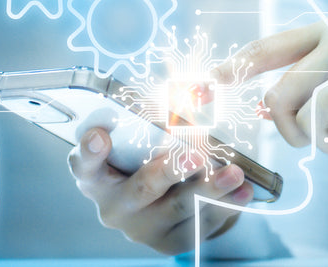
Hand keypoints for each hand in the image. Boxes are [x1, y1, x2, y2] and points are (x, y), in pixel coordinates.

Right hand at [67, 127, 253, 254]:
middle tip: (194, 157)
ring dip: (210, 189)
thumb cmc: (141, 161)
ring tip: (234, 173)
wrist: (154, 207)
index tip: (101, 135)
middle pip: (141, 189)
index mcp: (96, 177)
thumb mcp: (137, 142)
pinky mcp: (170, 242)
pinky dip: (226, 206)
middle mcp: (114, 207)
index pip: (84, 164)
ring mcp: (142, 229)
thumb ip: (150, 121)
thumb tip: (189, 85)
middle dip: (170, 172)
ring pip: (178, 209)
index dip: (89, 151)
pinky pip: (200, 225)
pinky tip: (243, 191)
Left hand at [210, 16, 327, 159]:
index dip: (237, 65)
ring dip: (327, 145)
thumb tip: (259, 106)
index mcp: (325, 31)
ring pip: (313, 116)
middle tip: (316, 143)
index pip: (269, 47)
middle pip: (281, 94)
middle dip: (292, 133)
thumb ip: (309, 84)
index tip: (212, 82)